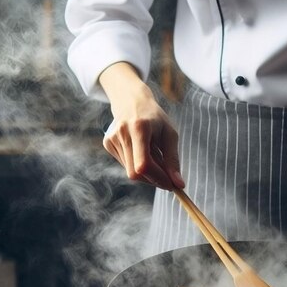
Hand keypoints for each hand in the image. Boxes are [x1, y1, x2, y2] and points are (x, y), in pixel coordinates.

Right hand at [99, 62, 184, 190]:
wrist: (131, 101)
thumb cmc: (155, 118)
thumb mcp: (170, 134)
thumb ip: (173, 159)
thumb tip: (179, 184)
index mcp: (139, 128)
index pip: (144, 164)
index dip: (158, 178)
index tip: (171, 185)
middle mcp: (122, 133)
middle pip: (136, 172)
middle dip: (153, 179)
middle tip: (167, 178)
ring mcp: (112, 139)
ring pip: (131, 172)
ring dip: (147, 172)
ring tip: (154, 155)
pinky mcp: (108, 143)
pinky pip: (126, 165)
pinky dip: (138, 165)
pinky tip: (142, 151)